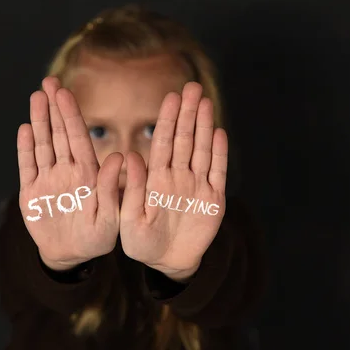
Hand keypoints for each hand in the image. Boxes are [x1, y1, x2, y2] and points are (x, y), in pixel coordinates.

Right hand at [17, 77, 123, 270]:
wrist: (71, 255)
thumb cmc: (96, 238)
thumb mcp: (110, 217)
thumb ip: (111, 188)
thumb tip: (116, 156)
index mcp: (89, 175)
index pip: (79, 139)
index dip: (71, 115)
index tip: (65, 93)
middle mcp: (68, 171)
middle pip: (60, 134)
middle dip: (54, 108)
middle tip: (49, 81)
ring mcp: (48, 179)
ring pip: (43, 144)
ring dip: (39, 121)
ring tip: (36, 96)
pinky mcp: (31, 192)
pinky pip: (27, 166)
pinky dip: (24, 149)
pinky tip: (24, 129)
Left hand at [119, 82, 227, 280]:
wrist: (166, 262)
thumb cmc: (142, 242)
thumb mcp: (130, 218)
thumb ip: (132, 188)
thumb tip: (131, 156)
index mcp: (155, 179)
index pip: (162, 143)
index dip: (166, 120)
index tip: (171, 97)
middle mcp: (177, 176)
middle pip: (184, 139)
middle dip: (188, 113)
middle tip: (192, 87)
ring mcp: (197, 186)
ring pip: (201, 150)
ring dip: (204, 126)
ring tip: (206, 102)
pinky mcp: (213, 200)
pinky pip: (218, 173)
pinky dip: (219, 154)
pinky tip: (219, 133)